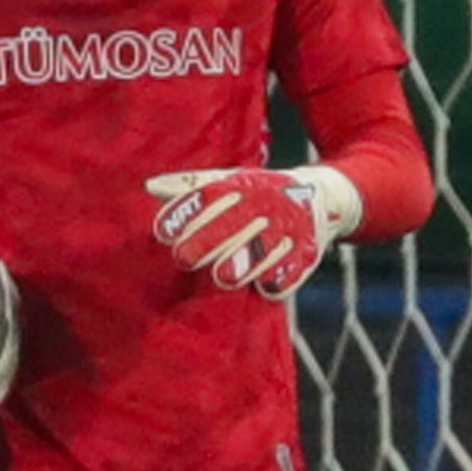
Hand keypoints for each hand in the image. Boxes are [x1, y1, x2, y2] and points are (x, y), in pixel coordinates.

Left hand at [144, 164, 361, 297]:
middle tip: (183, 257)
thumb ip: (192, 187)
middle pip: (236, 222)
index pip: (211, 195)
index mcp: (244, 183)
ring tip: (223, 278)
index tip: (162, 232)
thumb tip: (149, 186)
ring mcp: (291, 225)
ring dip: (246, 261)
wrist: (321, 195)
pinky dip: (282, 277)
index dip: (187, 212)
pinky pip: (296, 266)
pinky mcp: (309, 249)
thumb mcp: (229, 182)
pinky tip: (265, 288)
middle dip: (209, 240)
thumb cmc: (259, 193)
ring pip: (267, 246)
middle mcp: (268, 202)